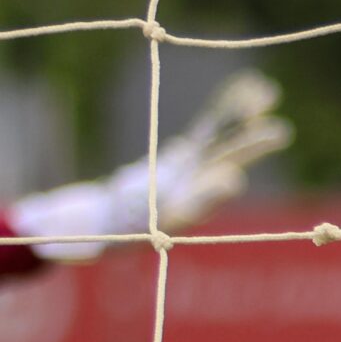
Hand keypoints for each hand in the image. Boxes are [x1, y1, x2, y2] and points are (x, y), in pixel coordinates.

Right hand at [11, 70, 293, 259]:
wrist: (115, 221)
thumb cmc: (102, 234)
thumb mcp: (89, 242)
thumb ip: (79, 246)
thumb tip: (59, 252)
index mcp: (171, 214)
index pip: (193, 204)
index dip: (210, 193)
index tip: (231, 181)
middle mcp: (189, 189)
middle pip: (220, 165)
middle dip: (247, 149)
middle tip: (280, 133)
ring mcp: (190, 169)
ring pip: (221, 140)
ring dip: (243, 119)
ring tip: (269, 94)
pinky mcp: (186, 155)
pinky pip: (211, 127)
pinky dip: (230, 107)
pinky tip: (256, 89)